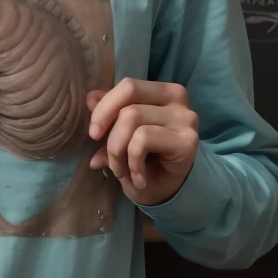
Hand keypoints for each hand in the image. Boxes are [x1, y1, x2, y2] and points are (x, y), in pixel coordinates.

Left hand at [86, 77, 198, 205]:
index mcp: (162, 91)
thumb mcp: (120, 135)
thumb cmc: (144, 159)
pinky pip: (143, 140)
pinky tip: (138, 178)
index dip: (105, 108)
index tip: (93, 133)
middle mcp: (178, 98)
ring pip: (133, 119)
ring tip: (121, 171)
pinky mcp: (187, 141)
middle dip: (109, 133)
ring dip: (117, 152)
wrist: (166, 192)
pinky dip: (132, 163)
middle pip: (129, 102)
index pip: (128, 86)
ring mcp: (185, 118)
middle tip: (102, 157)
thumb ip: (110, 114)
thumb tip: (90, 98)